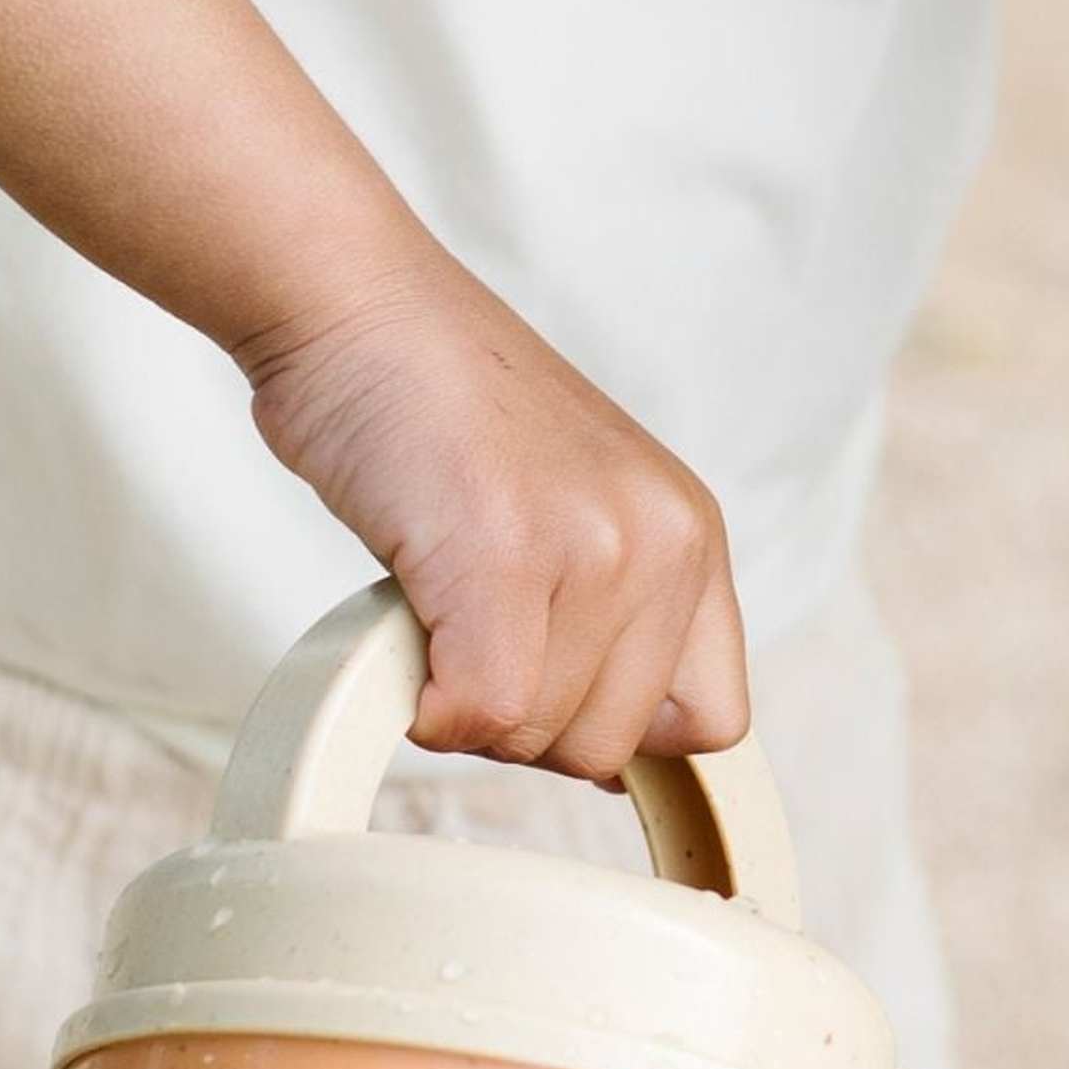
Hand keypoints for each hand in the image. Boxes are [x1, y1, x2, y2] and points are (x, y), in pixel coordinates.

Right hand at [238, 256, 749, 784]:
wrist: (356, 303)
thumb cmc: (436, 408)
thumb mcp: (573, 503)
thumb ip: (612, 616)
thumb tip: (608, 764)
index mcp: (688, 531)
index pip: (711, 717)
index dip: (615, 731)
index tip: (542, 692)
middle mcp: (663, 537)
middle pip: (607, 744)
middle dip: (522, 717)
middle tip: (463, 622)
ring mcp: (590, 544)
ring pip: (535, 737)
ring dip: (462, 698)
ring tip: (434, 591)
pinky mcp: (503, 554)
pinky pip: (478, 714)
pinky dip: (422, 702)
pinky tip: (402, 623)